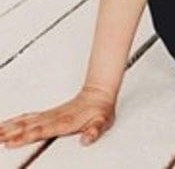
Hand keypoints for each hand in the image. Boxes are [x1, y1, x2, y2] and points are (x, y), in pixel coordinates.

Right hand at [0, 85, 115, 147]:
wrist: (99, 94)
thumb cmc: (100, 110)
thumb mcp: (103, 122)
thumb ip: (94, 131)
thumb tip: (87, 139)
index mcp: (65, 122)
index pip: (41, 131)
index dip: (26, 137)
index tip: (11, 142)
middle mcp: (54, 118)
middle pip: (28, 127)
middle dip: (10, 133)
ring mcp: (49, 115)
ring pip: (25, 121)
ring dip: (9, 127)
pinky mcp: (47, 114)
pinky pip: (28, 117)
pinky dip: (14, 120)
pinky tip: (5, 124)